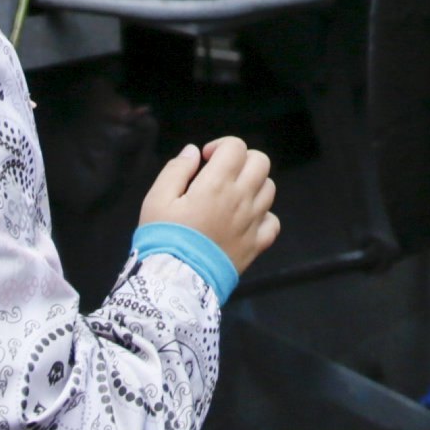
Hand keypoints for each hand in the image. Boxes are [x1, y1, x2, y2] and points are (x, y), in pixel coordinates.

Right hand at [139, 136, 279, 274]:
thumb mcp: (157, 199)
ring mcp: (252, 223)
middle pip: (260, 162)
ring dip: (253, 184)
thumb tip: (193, 151)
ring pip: (269, 189)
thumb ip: (176, 170)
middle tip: (222, 173)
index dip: (221, 146)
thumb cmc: (163, 239)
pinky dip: (263, 217)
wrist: (175, 283)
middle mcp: (241, 200)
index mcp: (217, 184)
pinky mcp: (256, 245)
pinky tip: (244, 220)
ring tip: (231, 196)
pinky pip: (272, 223)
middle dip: (242, 160)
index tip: (205, 159)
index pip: (236, 147)